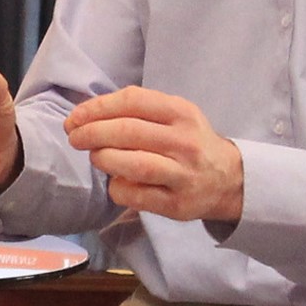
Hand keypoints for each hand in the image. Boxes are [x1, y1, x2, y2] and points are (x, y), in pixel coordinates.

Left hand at [65, 86, 244, 223]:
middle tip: (75, 138)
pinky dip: (117, 187)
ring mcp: (183, 175)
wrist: (229, 180)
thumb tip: (88, 114)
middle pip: (128, 132)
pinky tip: (115, 182)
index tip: (75, 118)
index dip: (96, 108)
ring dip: (103, 159)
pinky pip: (135, 195)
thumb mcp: (176, 115)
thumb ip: (139, 110)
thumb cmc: (190, 143)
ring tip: (95, 157)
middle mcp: (185, 142)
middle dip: (91, 133)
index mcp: (182, 112)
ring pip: (132, 164)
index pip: (132, 101)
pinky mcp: (177, 204)